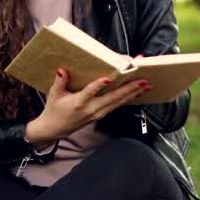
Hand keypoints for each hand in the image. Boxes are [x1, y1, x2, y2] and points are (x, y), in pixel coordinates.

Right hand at [25, 69, 150, 143]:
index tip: (106, 79)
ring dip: (132, 94)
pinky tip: (136, 94)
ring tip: (145, 86)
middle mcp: (91, 109)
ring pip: (118, 102)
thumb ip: (60, 81)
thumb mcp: (54, 94)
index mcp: (78, 102)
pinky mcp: (100, 115)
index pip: (89, 92)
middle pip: (112, 98)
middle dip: (128, 88)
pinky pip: (116, 106)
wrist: (54, 129)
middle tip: (142, 80)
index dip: (97, 86)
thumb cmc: (54, 110)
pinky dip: (127, 99)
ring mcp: (98, 113)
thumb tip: (62, 70)